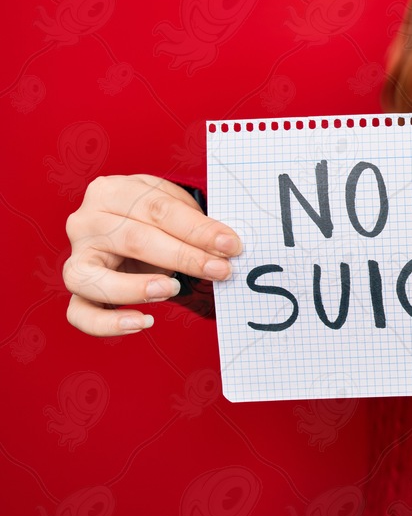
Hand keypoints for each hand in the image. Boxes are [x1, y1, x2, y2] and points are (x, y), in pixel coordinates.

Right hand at [63, 174, 241, 336]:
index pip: (159, 209)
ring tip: (172, 291)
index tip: (231, 245)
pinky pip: (80, 313)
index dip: (198, 229)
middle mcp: (86, 222)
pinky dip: (107, 324)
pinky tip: (142, 322)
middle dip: (185, 258)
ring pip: (92, 278)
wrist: (127, 222)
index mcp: (112, 192)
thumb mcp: (173, 206)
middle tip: (221, 270)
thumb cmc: (154, 215)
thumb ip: (194, 224)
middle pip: (135, 240)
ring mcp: (76, 256)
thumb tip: (227, 247)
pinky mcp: (77, 288)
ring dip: (136, 288)